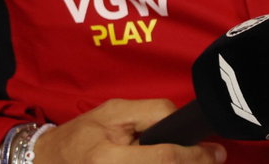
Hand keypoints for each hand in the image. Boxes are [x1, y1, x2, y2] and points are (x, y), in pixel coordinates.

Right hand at [34, 99, 226, 163]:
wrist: (52, 160)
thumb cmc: (81, 134)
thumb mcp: (112, 111)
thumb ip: (150, 113)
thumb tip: (185, 123)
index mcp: (109, 157)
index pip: (166, 157)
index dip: (196, 155)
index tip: (216, 151)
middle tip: (211, 157)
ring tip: (190, 159)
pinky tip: (168, 162)